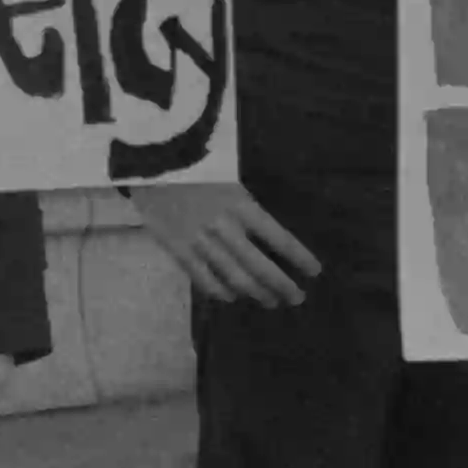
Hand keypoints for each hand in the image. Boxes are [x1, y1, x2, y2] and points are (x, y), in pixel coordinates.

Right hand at [134, 178, 320, 308]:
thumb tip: (271, 241)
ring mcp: (200, 242)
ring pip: (235, 278)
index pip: (281, 239)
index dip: (300, 258)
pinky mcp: (178, 251)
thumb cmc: (197, 170)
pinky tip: (232, 297)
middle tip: (297, 298)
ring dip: (257, 293)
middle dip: (282, 286)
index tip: (314, 272)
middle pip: (260, 266)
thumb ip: (248, 211)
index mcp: (243, 206)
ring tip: (272, 301)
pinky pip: (203, 279)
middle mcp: (225, 228)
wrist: (152, 165)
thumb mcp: (231, 183)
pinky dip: (220, 292)